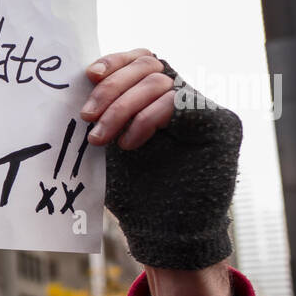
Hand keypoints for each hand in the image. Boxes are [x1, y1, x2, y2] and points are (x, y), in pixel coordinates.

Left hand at [85, 49, 241, 271]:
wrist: (163, 235)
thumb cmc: (135, 195)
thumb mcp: (109, 149)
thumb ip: (102, 116)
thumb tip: (73, 83)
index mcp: (157, 100)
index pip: (141, 60)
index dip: (115, 61)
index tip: (88, 76)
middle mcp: (184, 99)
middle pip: (149, 63)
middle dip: (112, 87)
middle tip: (87, 116)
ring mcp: (204, 110)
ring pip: (160, 81)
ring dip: (122, 107)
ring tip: (101, 138)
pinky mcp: (221, 123)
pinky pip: (180, 102)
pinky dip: (147, 118)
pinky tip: (130, 143)